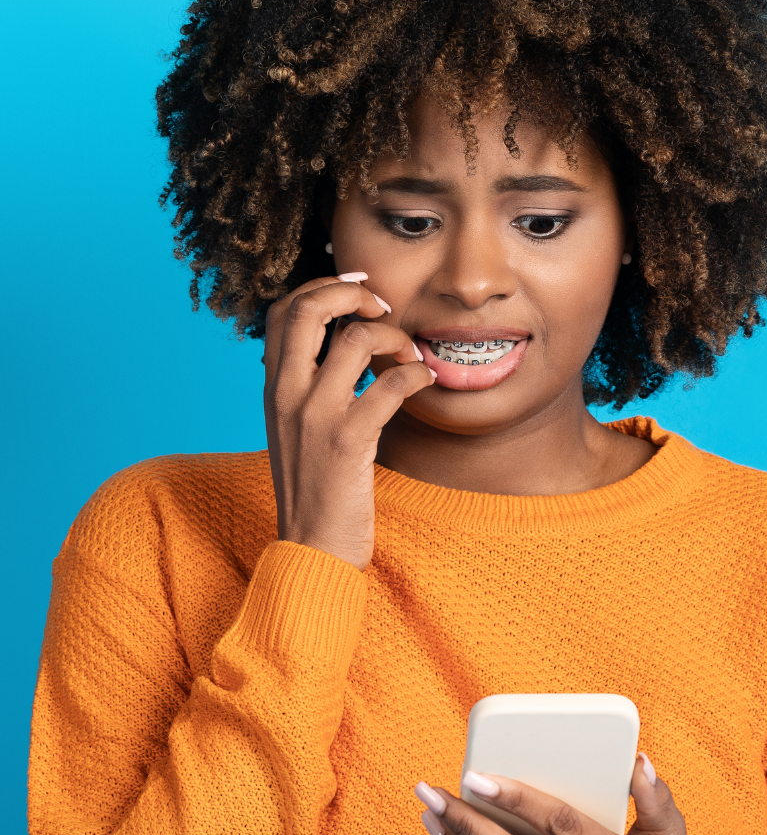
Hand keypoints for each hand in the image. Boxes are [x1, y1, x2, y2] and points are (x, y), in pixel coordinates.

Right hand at [264, 276, 435, 568]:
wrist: (312, 547)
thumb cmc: (314, 488)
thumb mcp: (294, 428)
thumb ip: (307, 385)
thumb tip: (342, 342)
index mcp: (273, 388)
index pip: (281, 310)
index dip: (321, 287)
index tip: (358, 293)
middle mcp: (286, 394)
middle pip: (307, 309)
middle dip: (351, 293)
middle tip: (383, 309)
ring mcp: (315, 415)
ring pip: (356, 339)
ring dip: (395, 337)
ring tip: (411, 355)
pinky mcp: (348, 440)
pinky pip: (389, 384)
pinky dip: (416, 374)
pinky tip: (425, 381)